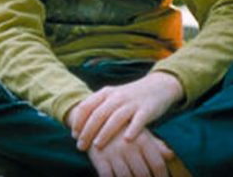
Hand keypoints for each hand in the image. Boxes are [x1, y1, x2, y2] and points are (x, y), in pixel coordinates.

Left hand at [68, 71, 183, 150]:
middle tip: (81, 146)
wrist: (158, 86)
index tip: (74, 135)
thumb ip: (97, 108)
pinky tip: (127, 140)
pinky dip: (132, 130)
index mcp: (106, 92)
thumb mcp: (112, 97)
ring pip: (116, 118)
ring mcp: (132, 103)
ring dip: (105, 133)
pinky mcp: (147, 109)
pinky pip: (139, 120)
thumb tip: (77, 129)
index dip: (78, 121)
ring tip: (97, 146)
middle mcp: (118, 97)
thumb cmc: (130, 97)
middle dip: (87, 131)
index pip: (87, 106)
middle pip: (98, 114)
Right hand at [88, 128, 174, 176]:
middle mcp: (129, 146)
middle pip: (143, 173)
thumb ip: (156, 146)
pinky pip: (108, 176)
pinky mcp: (99, 158)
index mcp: (142, 139)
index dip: (161, 176)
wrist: (96, 119)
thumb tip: (171, 155)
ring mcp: (113, 153)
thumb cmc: (124, 130)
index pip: (157, 163)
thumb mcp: (140, 134)